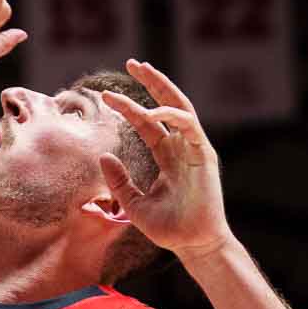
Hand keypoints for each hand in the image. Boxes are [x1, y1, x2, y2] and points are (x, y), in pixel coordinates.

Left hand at [99, 60, 231, 260]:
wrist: (193, 245)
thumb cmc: (169, 228)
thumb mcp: (133, 204)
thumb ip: (119, 181)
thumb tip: (102, 157)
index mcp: (168, 155)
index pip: (147, 123)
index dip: (128, 107)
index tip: (105, 96)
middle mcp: (182, 147)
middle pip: (167, 104)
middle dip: (152, 82)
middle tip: (132, 62)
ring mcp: (195, 149)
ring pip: (180, 107)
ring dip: (162, 86)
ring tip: (142, 69)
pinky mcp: (205, 156)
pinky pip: (190, 126)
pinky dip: (172, 114)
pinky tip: (153, 110)